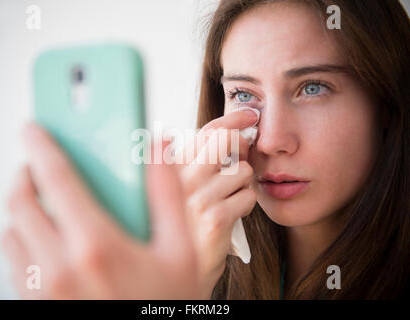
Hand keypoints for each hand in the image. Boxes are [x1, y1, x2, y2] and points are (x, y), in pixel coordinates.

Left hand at [0, 123, 201, 298]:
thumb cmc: (162, 307)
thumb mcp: (181, 252)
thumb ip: (168, 194)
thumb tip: (159, 150)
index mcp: (96, 246)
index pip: (57, 179)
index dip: (43, 147)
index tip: (36, 129)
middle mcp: (59, 267)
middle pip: (21, 203)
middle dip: (24, 174)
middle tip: (38, 166)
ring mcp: (42, 289)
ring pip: (11, 232)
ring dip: (22, 209)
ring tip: (44, 203)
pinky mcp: (36, 303)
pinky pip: (13, 261)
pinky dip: (22, 239)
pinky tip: (48, 239)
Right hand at [175, 109, 258, 297]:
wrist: (175, 270)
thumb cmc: (178, 225)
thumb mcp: (177, 189)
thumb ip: (195, 162)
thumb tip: (230, 135)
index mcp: (168, 167)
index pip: (205, 131)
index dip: (232, 119)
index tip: (250, 114)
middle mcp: (179, 178)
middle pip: (225, 141)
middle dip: (241, 145)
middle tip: (241, 157)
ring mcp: (196, 198)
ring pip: (243, 171)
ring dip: (243, 184)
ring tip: (227, 198)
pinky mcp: (215, 219)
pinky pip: (247, 198)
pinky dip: (244, 205)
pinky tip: (229, 215)